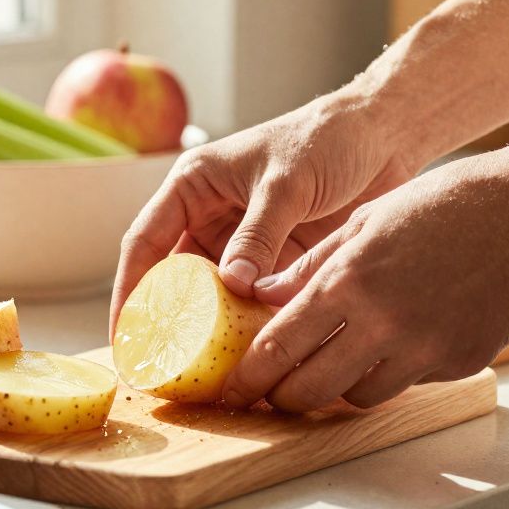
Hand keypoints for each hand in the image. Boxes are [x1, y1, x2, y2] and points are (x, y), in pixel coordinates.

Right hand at [110, 93, 418, 335]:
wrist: (385, 136)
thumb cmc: (327, 139)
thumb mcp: (286, 184)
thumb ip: (259, 235)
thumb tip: (232, 286)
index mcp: (194, 186)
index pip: (144, 241)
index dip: (129, 289)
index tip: (123, 332)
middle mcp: (210, 217)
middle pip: (174, 277)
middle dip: (166, 320)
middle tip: (158, 365)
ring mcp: (243, 244)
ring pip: (213, 295)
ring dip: (210, 329)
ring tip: (202, 372)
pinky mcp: (276, 263)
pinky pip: (253, 301)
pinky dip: (249, 327)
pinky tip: (250, 356)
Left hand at [221, 153, 508, 410]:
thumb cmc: (450, 203)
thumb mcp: (366, 220)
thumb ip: (311, 265)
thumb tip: (264, 294)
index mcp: (348, 281)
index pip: (279, 347)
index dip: (249, 377)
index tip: (232, 390)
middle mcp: (382, 323)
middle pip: (310, 389)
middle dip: (282, 398)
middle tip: (271, 395)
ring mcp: (424, 349)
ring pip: (357, 397)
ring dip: (336, 389)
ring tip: (330, 369)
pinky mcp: (460, 362)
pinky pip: (407, 383)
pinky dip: (390, 373)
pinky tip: (391, 347)